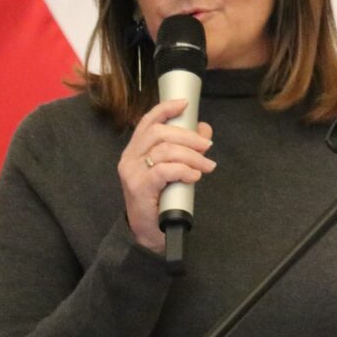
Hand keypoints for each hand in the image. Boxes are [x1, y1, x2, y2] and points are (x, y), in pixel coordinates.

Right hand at [119, 98, 215, 252]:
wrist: (149, 233)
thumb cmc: (161, 199)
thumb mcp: (173, 170)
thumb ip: (186, 149)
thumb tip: (204, 129)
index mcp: (135, 149)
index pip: (147, 121)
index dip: (166, 108)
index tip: (185, 104)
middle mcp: (129, 158)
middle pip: (159, 133)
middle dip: (188, 137)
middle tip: (207, 147)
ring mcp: (132, 172)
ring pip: (164, 151)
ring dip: (191, 155)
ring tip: (207, 165)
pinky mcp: (139, 188)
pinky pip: (164, 170)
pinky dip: (183, 170)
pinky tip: (195, 175)